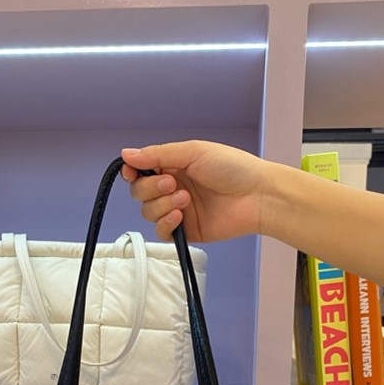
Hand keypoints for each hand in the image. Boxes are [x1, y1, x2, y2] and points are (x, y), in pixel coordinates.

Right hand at [121, 141, 267, 242]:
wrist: (257, 196)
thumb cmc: (233, 168)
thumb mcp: (192, 152)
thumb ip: (157, 154)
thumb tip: (126, 154)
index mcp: (173, 166)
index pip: (140, 171)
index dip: (132, 172)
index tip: (131, 172)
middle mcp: (173, 187)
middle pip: (140, 192)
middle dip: (150, 188)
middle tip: (172, 184)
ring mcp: (178, 210)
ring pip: (149, 212)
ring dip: (162, 204)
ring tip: (186, 199)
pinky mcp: (186, 231)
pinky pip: (161, 232)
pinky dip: (166, 224)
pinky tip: (181, 215)